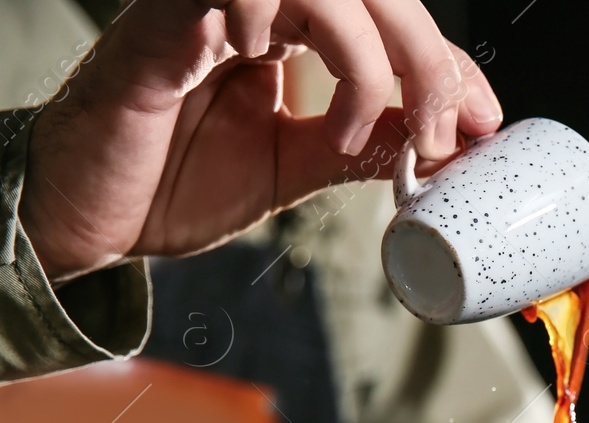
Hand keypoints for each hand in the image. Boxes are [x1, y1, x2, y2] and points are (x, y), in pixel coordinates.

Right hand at [22, 0, 501, 282]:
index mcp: (292, 36)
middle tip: (443, 131)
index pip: (392, 23)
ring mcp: (215, 7)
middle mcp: (260, 10)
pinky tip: (269, 67)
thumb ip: (359, 147)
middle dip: (428, 59)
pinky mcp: (167, 22)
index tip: (485, 123)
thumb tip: (439, 146)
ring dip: (364, 53)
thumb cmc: (171, 183)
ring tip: (353, 126)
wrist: (87, 217)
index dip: (447, 64)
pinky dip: (273, 16)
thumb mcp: (292, 168)